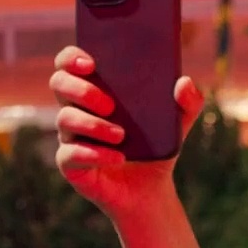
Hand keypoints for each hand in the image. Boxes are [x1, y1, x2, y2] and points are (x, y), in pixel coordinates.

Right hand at [49, 46, 204, 218]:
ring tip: (121, 135)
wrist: (151, 189)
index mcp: (96, 89)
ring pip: (65, 119)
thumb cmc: (156, 147)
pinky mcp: (71, 165)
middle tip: (110, 104)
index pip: (69, 63)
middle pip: (59, 83)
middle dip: (81, 89)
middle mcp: (76, 109)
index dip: (72, 58)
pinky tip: (118, 158)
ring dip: (92, 124)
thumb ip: (189, 102)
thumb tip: (184, 83)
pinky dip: (94, 154)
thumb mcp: (178, 124)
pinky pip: (69, 154)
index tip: (91, 63)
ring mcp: (70, 137)